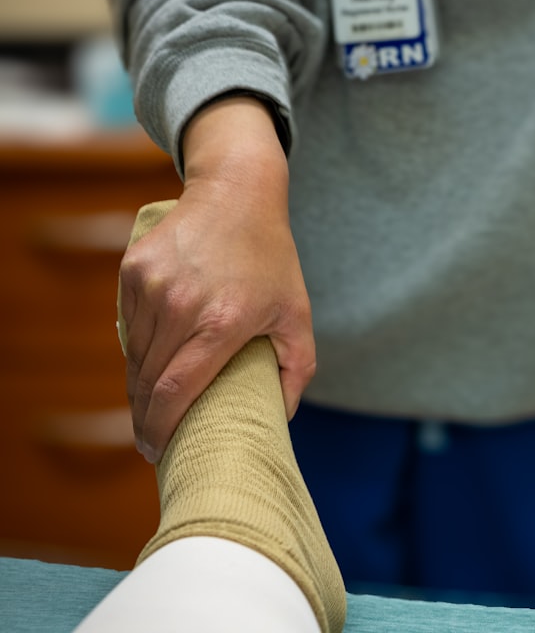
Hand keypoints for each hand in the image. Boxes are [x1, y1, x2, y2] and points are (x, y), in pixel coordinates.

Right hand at [118, 97, 314, 462]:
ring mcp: (151, 285)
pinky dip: (136, 348)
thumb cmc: (272, 258)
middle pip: (147, 380)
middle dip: (145, 417)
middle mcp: (180, 304)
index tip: (157, 452)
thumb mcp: (298, 312)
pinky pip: (127, 324)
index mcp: (222, 322)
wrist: (237, 192)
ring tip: (153, 405)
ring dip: (140, 385)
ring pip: (134, 354)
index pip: (175, 391)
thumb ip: (298, 368)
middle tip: (151, 440)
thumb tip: (282, 415)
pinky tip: (150, 362)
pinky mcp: (132, 269)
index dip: (161, 428)